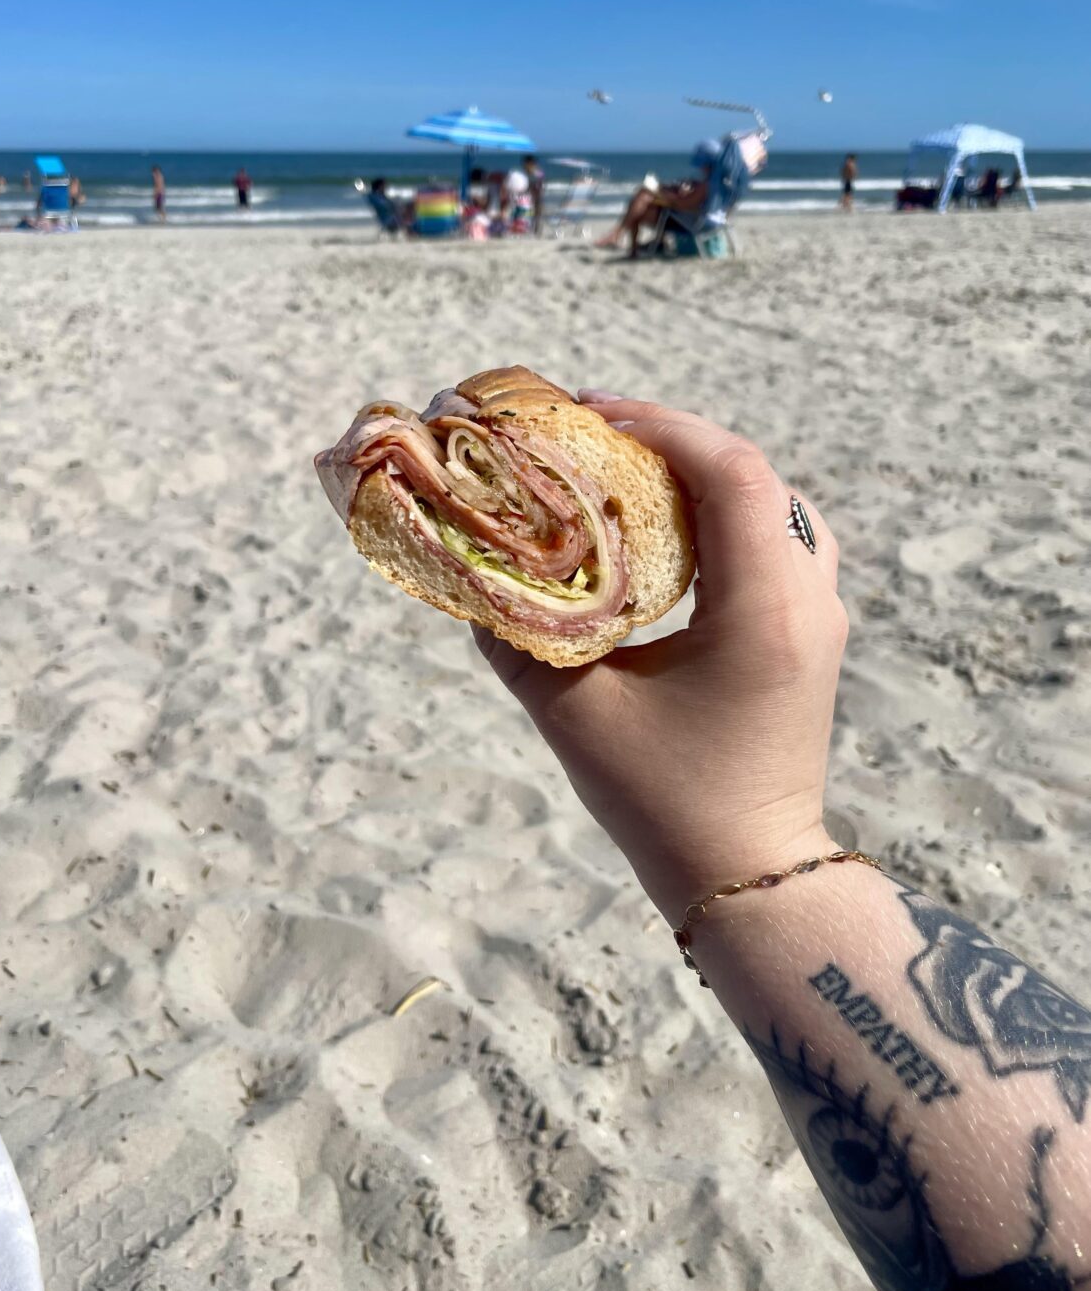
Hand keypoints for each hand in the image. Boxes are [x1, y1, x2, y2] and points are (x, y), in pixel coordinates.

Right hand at [474, 393, 847, 924]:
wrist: (749, 876)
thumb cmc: (665, 804)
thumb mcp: (577, 718)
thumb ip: (519, 640)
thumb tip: (471, 575)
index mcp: (763, 612)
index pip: (733, 474)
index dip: (664, 426)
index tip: (592, 414)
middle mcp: (808, 601)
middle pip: (755, 477)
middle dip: (674, 440)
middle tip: (595, 433)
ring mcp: (820, 616)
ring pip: (776, 504)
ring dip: (705, 474)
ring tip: (631, 470)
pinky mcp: (812, 634)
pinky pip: (781, 540)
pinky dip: (729, 515)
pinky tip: (673, 529)